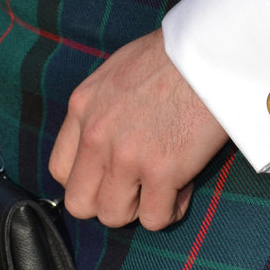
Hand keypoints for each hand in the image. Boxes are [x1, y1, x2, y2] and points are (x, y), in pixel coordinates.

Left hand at [49, 29, 228, 229]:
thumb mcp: (117, 73)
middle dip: (108, 201)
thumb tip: (110, 137)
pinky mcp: (162, 170)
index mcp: (83, 108)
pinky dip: (170, 210)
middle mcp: (96, 136)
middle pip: (80, 203)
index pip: (60, 170)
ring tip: (162, 186)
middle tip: (136, 188)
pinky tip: (182, 189)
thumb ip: (102, 108)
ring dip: (139, 208)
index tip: (111, 176)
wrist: (209, 51)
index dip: (88, 181)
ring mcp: (127, 156)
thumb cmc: (173, 57)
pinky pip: (155, 218)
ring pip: (114, 216)